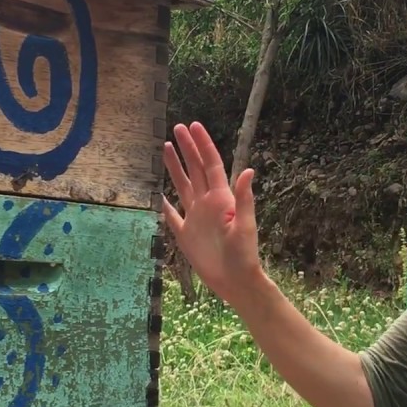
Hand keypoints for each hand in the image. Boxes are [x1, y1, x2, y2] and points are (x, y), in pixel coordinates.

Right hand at [161, 122, 262, 302]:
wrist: (235, 281)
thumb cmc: (244, 254)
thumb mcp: (245, 225)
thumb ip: (244, 198)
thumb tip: (248, 170)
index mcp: (220, 198)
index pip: (210, 164)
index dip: (203, 145)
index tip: (194, 126)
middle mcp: (206, 203)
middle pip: (194, 169)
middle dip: (187, 148)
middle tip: (177, 128)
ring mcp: (194, 218)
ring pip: (182, 186)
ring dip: (175, 167)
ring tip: (166, 148)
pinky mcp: (185, 235)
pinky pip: (171, 215)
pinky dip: (164, 204)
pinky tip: (157, 194)